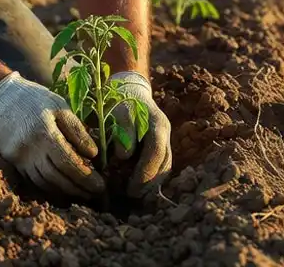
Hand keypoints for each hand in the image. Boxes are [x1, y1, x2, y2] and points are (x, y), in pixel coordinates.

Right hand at [0, 71, 105, 197]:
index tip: (101, 186)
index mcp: (45, 132)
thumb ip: (76, 130)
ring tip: (81, 193)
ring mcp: (18, 157)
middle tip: (95, 193)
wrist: (0, 97)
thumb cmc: (34, 98)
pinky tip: (61, 187)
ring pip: (44, 183)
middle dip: (78, 189)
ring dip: (64, 191)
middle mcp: (30, 149)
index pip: (68, 163)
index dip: (86, 178)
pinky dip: (49, 186)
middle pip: (57, 178)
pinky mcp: (12, 161)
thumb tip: (93, 154)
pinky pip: (32, 179)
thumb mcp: (59, 106)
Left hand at [110, 71, 172, 197]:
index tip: (130, 188)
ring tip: (137, 195)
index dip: (145, 172)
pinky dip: (153, 177)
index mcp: (156, 122)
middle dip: (149, 183)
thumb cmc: (118, 100)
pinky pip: (163, 164)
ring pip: (166, 165)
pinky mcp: (162, 143)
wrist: (129, 88)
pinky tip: (141, 187)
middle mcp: (164, 130)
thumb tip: (125, 156)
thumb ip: (123, 131)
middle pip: (164, 162)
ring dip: (153, 183)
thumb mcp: (117, 111)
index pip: (155, 151)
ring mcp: (165, 136)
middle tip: (132, 196)